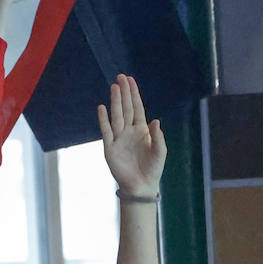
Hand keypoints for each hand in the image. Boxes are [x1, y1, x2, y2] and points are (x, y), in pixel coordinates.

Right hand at [98, 74, 166, 196]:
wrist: (141, 186)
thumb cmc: (153, 169)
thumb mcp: (160, 152)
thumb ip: (158, 136)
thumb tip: (155, 120)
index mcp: (141, 131)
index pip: (136, 108)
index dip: (134, 94)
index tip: (130, 80)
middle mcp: (129, 132)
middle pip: (125, 108)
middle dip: (124, 93)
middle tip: (121, 77)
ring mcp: (119, 139)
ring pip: (116, 116)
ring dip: (115, 102)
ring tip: (114, 87)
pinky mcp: (110, 149)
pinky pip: (106, 131)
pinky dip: (104, 120)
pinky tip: (102, 108)